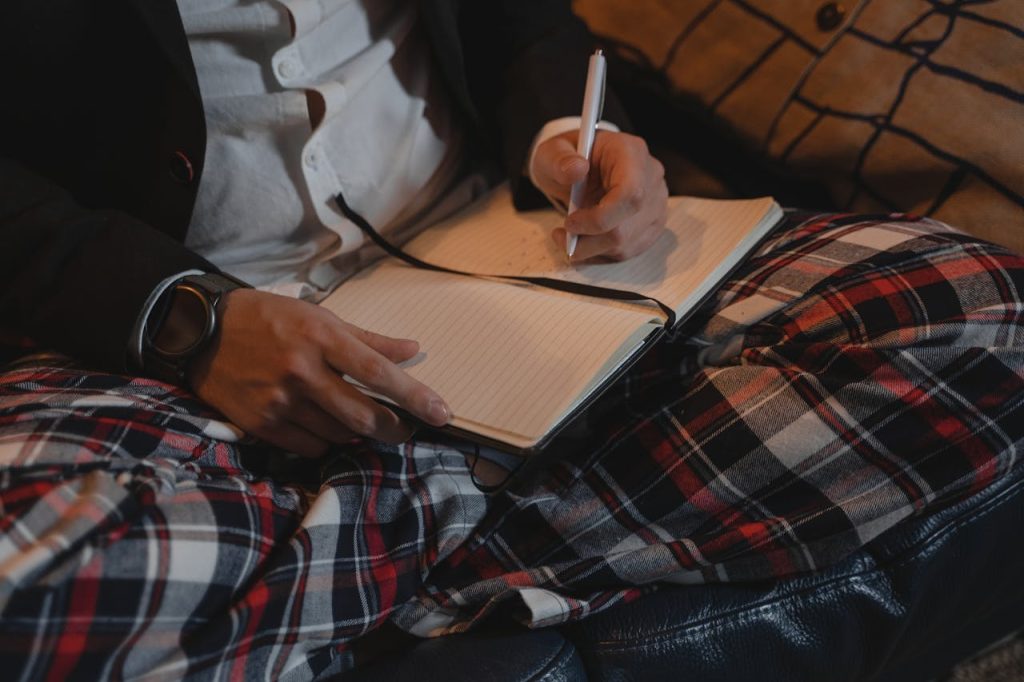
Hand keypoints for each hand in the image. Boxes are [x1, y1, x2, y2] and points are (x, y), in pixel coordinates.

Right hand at [187, 289, 449, 456]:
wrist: (200, 332)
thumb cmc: (268, 319)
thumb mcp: (319, 317)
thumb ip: (369, 339)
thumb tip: (413, 350)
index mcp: (321, 337)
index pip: (379, 373)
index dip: (415, 396)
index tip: (442, 414)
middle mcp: (302, 371)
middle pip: (363, 414)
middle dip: (393, 428)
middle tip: (405, 429)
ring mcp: (279, 400)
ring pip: (339, 434)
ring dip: (356, 432)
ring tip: (356, 419)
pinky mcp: (261, 423)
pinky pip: (310, 447)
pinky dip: (326, 441)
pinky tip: (323, 425)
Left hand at [531, 130, 667, 262]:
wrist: (581, 166)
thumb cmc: (568, 158)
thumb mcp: (553, 152)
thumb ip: (559, 159)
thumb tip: (575, 170)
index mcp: (631, 153)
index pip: (630, 194)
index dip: (599, 218)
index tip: (570, 223)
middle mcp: (651, 178)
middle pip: (627, 227)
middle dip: (588, 240)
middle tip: (561, 235)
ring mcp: (655, 204)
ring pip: (625, 243)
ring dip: (590, 248)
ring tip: (567, 236)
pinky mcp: (651, 225)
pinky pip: (626, 250)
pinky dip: (599, 252)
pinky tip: (584, 239)